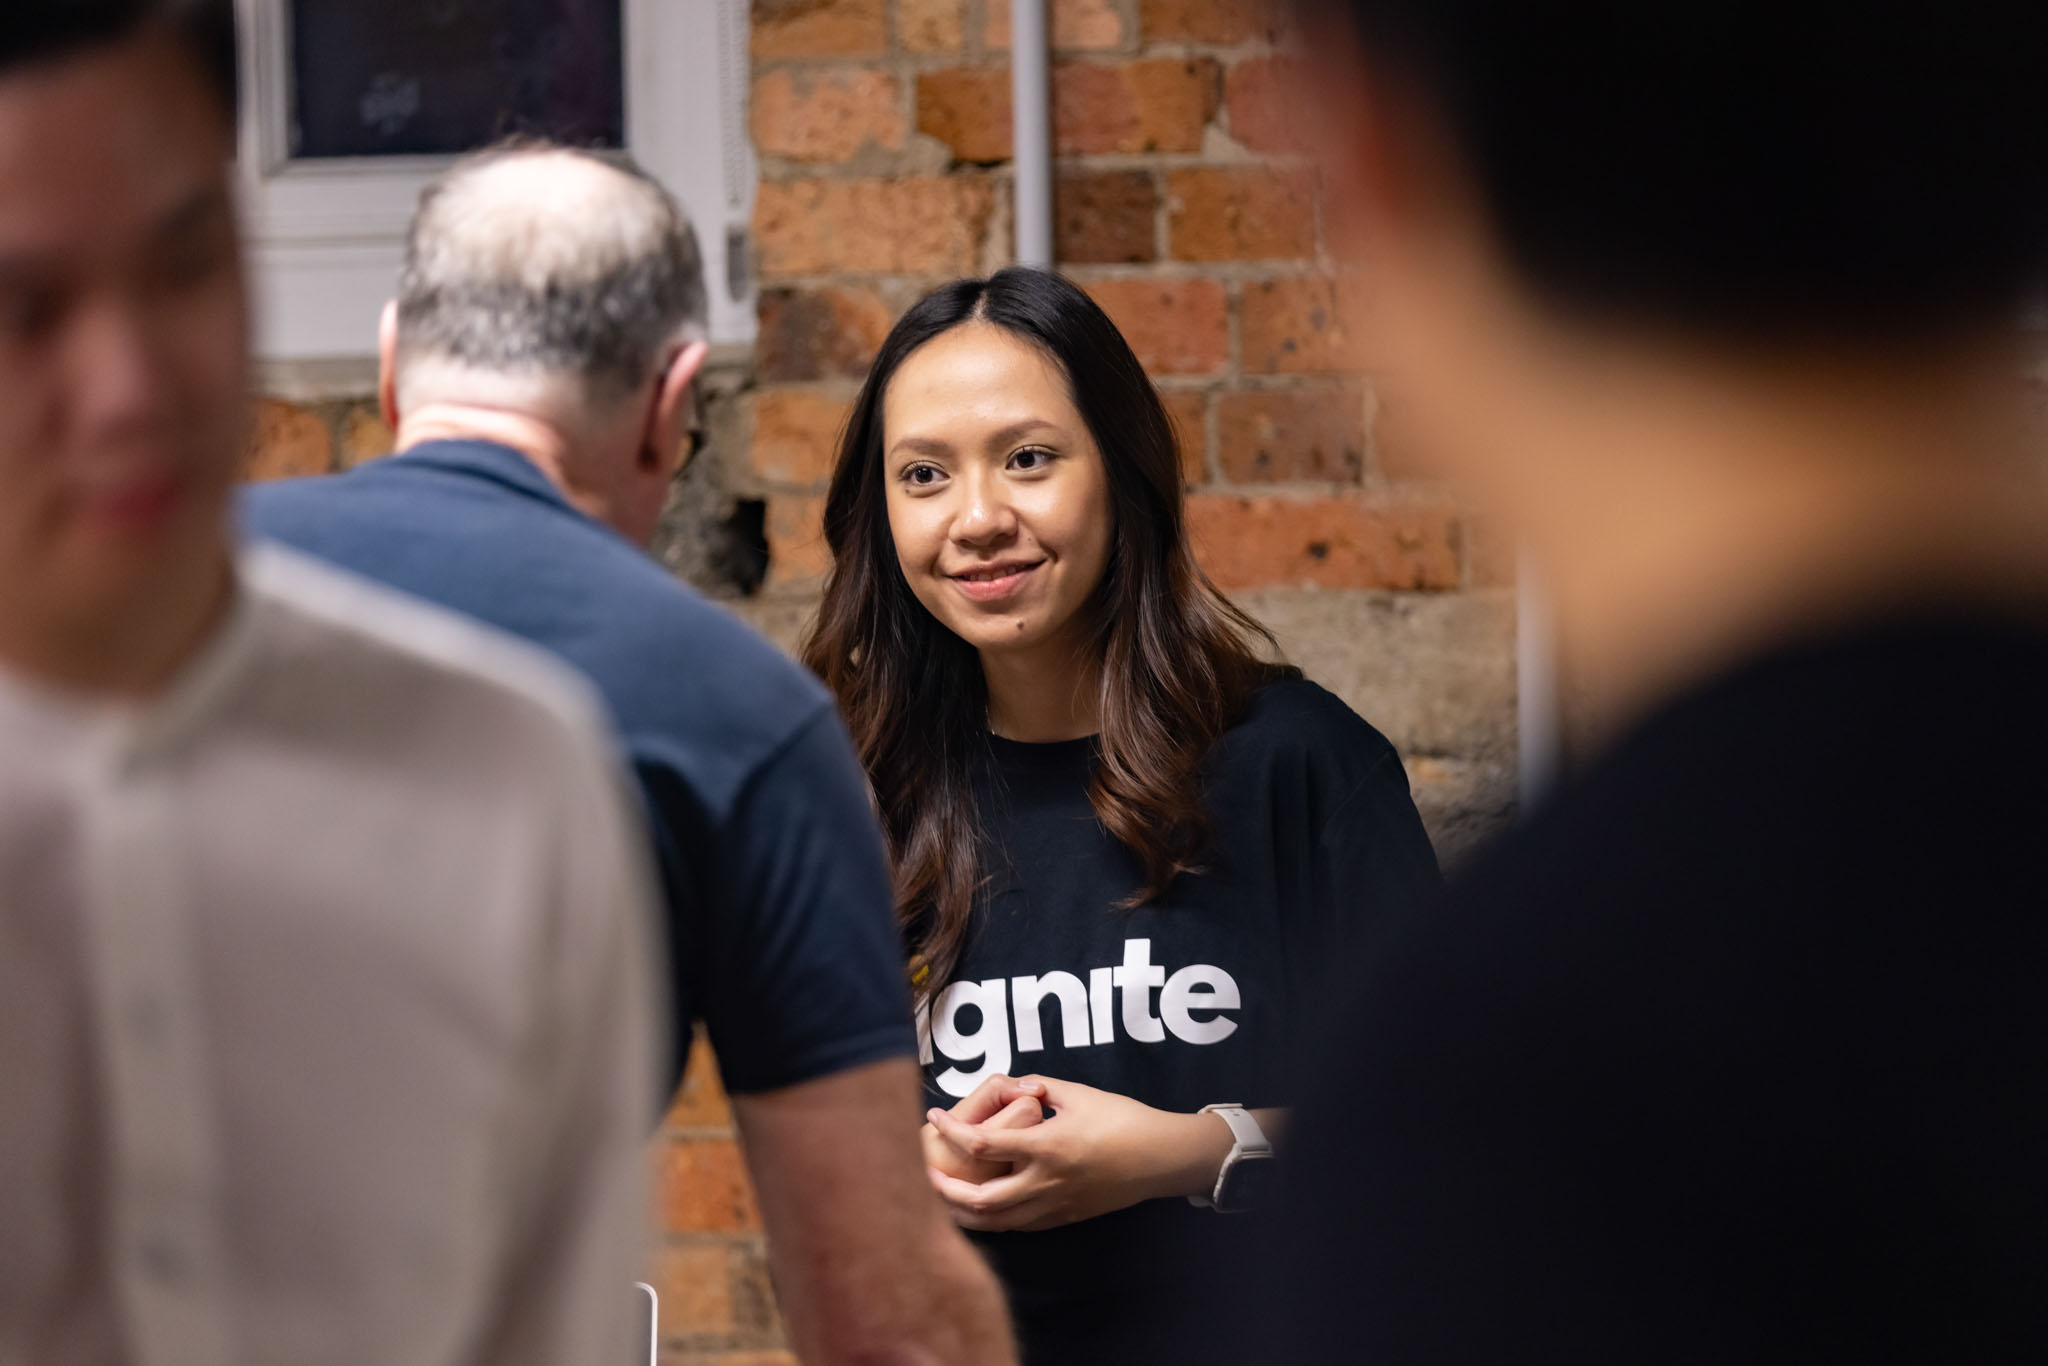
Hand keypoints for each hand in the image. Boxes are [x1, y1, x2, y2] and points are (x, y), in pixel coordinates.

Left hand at [924, 1075, 1234, 1232]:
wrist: (1162, 1158)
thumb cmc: (1124, 1119)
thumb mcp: (1080, 1093)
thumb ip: (1041, 1087)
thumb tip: (1013, 1085)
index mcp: (1046, 1146)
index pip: (983, 1143)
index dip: (952, 1131)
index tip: (934, 1118)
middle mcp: (1046, 1181)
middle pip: (981, 1199)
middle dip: (946, 1190)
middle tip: (924, 1174)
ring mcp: (1057, 1205)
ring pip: (998, 1221)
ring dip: (965, 1211)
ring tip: (944, 1197)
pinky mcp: (1067, 1216)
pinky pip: (1022, 1224)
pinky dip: (997, 1218)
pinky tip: (985, 1205)